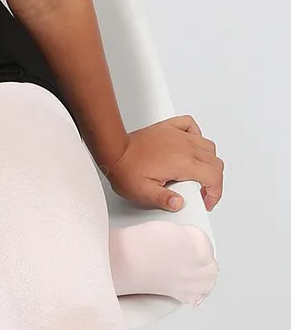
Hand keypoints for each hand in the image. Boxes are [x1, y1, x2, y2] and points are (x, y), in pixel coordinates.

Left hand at [102, 115, 222, 212]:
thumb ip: (164, 200)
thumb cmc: (126, 170)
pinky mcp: (169, 127)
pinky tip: (190, 147)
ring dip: (208, 160)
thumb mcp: (144, 193)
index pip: (214, 176)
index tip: (205, 201)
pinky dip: (196, 135)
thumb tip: (180, 203)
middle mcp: (184, 146)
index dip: (215, 193)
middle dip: (213, 180)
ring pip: (207, 145)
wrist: (113, 150)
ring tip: (197, 173)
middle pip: (215, 162)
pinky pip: (191, 125)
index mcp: (182, 163)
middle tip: (201, 191)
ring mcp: (177, 134)